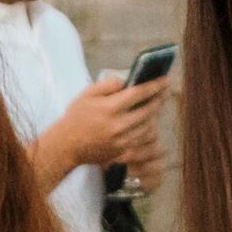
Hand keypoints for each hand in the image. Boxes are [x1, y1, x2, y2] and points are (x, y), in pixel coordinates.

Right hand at [40, 75, 164, 178]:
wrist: (66, 146)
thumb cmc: (76, 117)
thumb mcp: (87, 94)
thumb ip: (108, 85)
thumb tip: (127, 80)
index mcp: (109, 108)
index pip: (139, 93)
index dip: (154, 86)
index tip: (164, 80)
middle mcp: (118, 125)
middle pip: (148, 110)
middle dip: (159, 99)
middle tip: (164, 91)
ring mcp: (121, 140)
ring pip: (148, 126)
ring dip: (154, 114)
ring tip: (156, 105)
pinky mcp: (122, 152)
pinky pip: (142, 139)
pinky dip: (147, 129)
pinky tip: (147, 121)